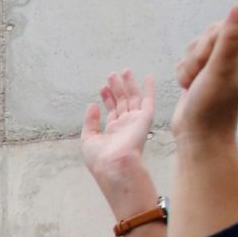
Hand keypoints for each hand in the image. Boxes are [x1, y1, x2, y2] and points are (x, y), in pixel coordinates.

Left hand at [80, 70, 161, 217]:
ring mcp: (135, 121)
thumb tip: (92, 105)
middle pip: (122, 102)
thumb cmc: (100, 158)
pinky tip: (148, 77)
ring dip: (129, 84)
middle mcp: (125, 125)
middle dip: (117, 88)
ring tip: (124, 71)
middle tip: (112, 74)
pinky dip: (149, 89)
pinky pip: (149, 101)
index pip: (111, 111)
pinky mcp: (145, 119)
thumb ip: (90, 121)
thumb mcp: (88, 139)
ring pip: (133, 98)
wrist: (114, 165)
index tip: (102, 87)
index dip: (107, 98)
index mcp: (112, 132)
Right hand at [170, 2, 237, 144]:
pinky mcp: (211, 61)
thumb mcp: (221, 69)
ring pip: (200, 39)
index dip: (220, 36)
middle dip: (202, 52)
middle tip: (205, 75)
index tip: (217, 60)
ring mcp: (229, 53)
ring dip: (192, 63)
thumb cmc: (213, 106)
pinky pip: (191, 51)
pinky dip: (186, 69)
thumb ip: (231, 36)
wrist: (197, 132)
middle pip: (217, 27)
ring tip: (198, 83)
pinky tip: (192, 85)